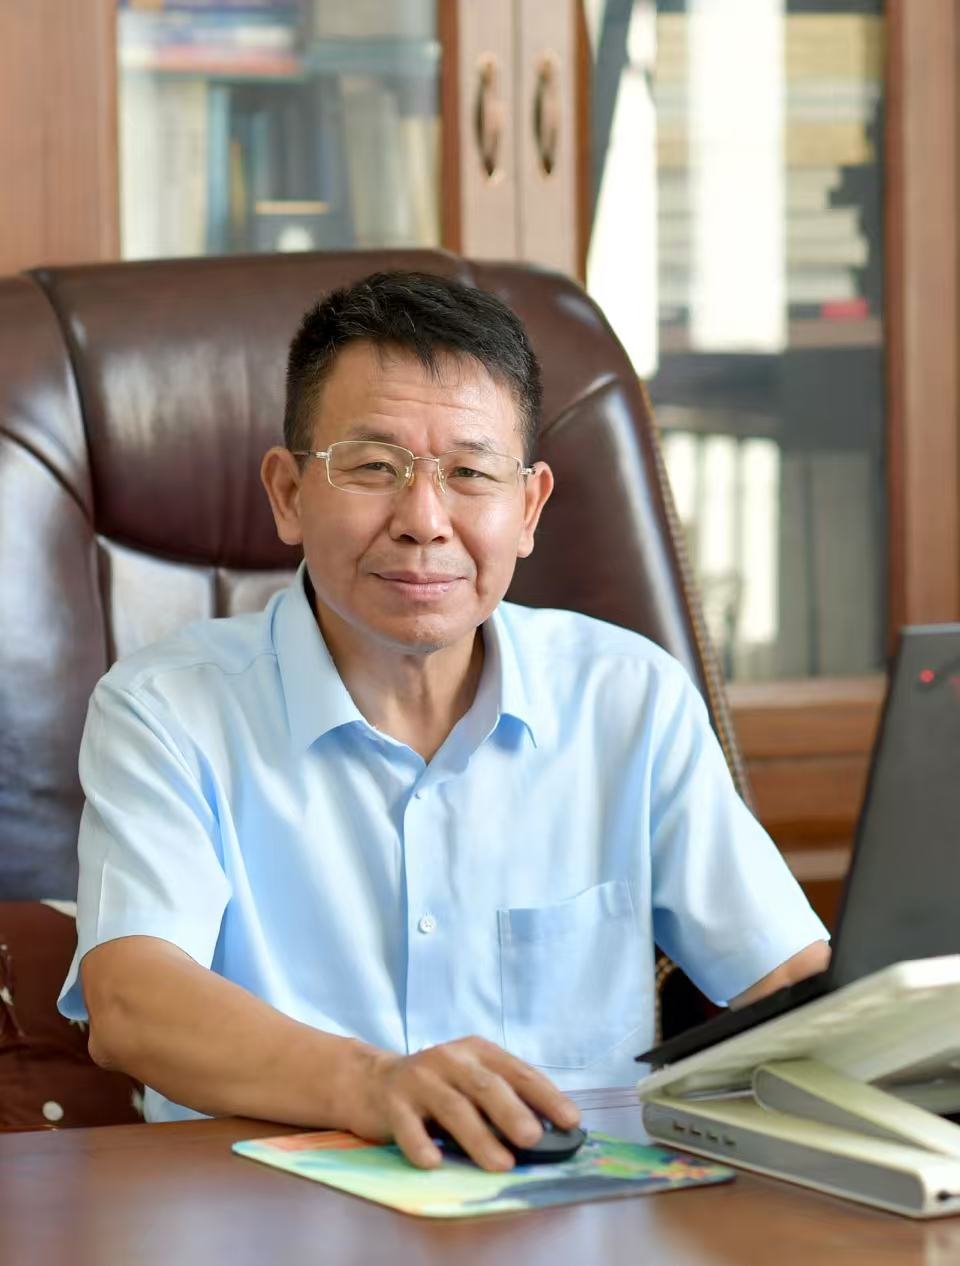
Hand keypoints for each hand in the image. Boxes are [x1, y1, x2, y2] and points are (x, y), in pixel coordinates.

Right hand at [345, 1036, 580, 1170]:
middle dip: (513, 1113)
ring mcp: (420, 1079)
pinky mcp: (392, 1103)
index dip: (546, 1096)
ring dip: (478, 1138)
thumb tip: (549, 1133)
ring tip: (500, 1164)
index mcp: (478, 1052)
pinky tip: (434, 1162)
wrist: (372, 1082)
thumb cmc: (437, 1087)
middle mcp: (450, 1059)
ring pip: (453, 1107)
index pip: (518, 1072)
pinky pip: (408, 1126)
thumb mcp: (471, 1081)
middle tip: (534, 1138)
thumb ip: (503, 1099)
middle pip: (486, 1086)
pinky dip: (421, 1145)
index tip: (570, 1120)